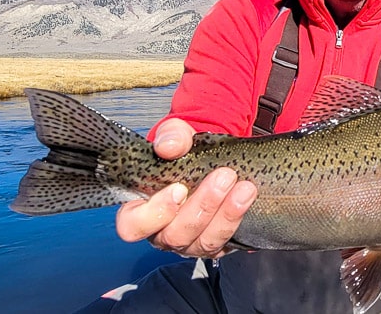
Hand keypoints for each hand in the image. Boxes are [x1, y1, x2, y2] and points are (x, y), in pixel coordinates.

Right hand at [114, 117, 257, 258]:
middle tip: (223, 177)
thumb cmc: (183, 152)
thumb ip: (170, 137)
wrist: (209, 158)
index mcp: (140, 210)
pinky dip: (237, 218)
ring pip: (204, 242)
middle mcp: (162, 232)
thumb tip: (169, 147)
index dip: (154, 213)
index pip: (133, 226)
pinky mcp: (215, 244)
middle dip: (202, 206)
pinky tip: (247, 197)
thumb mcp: (176, 136)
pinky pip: (226, 241)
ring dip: (226, 214)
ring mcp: (189, 242)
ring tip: (245, 187)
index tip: (179, 189)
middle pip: (175, 236)